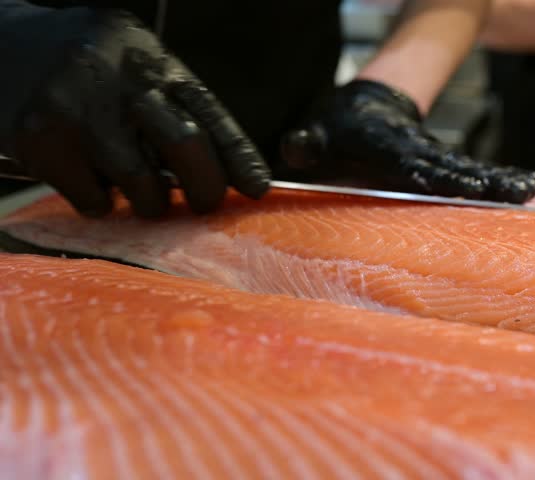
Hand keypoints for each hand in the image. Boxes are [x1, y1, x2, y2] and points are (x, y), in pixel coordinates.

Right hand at [0, 6, 269, 217]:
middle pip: (185, 143)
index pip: (207, 110)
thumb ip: (166, 104)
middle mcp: (116, 77)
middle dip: (205, 187)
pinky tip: (90, 184)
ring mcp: (77, 109)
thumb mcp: (127, 64)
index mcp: (146, 57)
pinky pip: (92, 199)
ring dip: (148, 202)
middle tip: (205, 205)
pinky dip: (100, 204)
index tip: (258, 188)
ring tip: (139, 193)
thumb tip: (219, 168)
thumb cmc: (74, 67)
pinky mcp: (40, 140)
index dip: (238, 154)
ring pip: (141, 182)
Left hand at [280, 80, 534, 203]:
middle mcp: (415, 152)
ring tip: (528, 190)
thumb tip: (295, 149)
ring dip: (498, 180)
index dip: (431, 176)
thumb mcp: (314, 135)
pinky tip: (525, 187)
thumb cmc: (337, 130)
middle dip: (480, 181)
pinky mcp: (444, 164)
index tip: (457, 188)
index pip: (410, 164)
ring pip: (468, 168)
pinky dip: (499, 179)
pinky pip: (472, 172)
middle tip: (510, 193)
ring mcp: (433, 157)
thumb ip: (305, 144)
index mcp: (384, 148)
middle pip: (450, 168)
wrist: (366, 104)